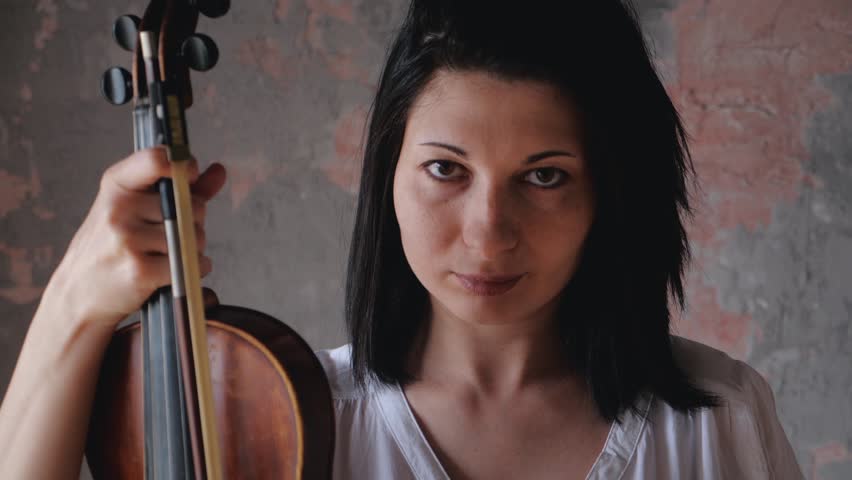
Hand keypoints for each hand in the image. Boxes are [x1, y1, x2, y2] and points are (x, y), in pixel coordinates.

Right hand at [45, 146, 226, 328]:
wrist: (77, 293)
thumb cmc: (111, 248)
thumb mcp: (134, 210)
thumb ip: (181, 190)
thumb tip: (219, 171)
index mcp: (117, 186)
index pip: (155, 160)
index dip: (183, 166)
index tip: (191, 175)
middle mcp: (120, 208)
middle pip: (191, 205)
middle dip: (193, 222)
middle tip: (169, 235)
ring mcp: (128, 239)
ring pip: (194, 236)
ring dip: (193, 249)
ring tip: (166, 256)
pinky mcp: (139, 270)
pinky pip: (191, 263)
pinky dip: (194, 269)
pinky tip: (173, 272)